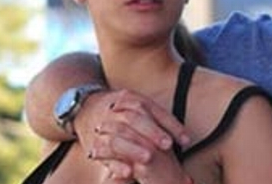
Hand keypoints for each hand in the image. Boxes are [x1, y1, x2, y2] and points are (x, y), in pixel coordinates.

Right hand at [75, 89, 189, 179]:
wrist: (85, 107)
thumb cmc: (121, 110)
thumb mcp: (138, 105)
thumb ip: (159, 119)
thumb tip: (186, 139)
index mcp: (131, 98)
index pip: (153, 110)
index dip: (170, 125)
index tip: (185, 140)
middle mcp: (116, 110)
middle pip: (135, 119)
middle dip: (153, 132)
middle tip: (167, 145)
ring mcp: (103, 126)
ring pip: (118, 137)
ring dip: (134, 149)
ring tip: (148, 158)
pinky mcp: (94, 145)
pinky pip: (104, 155)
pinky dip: (116, 164)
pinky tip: (128, 172)